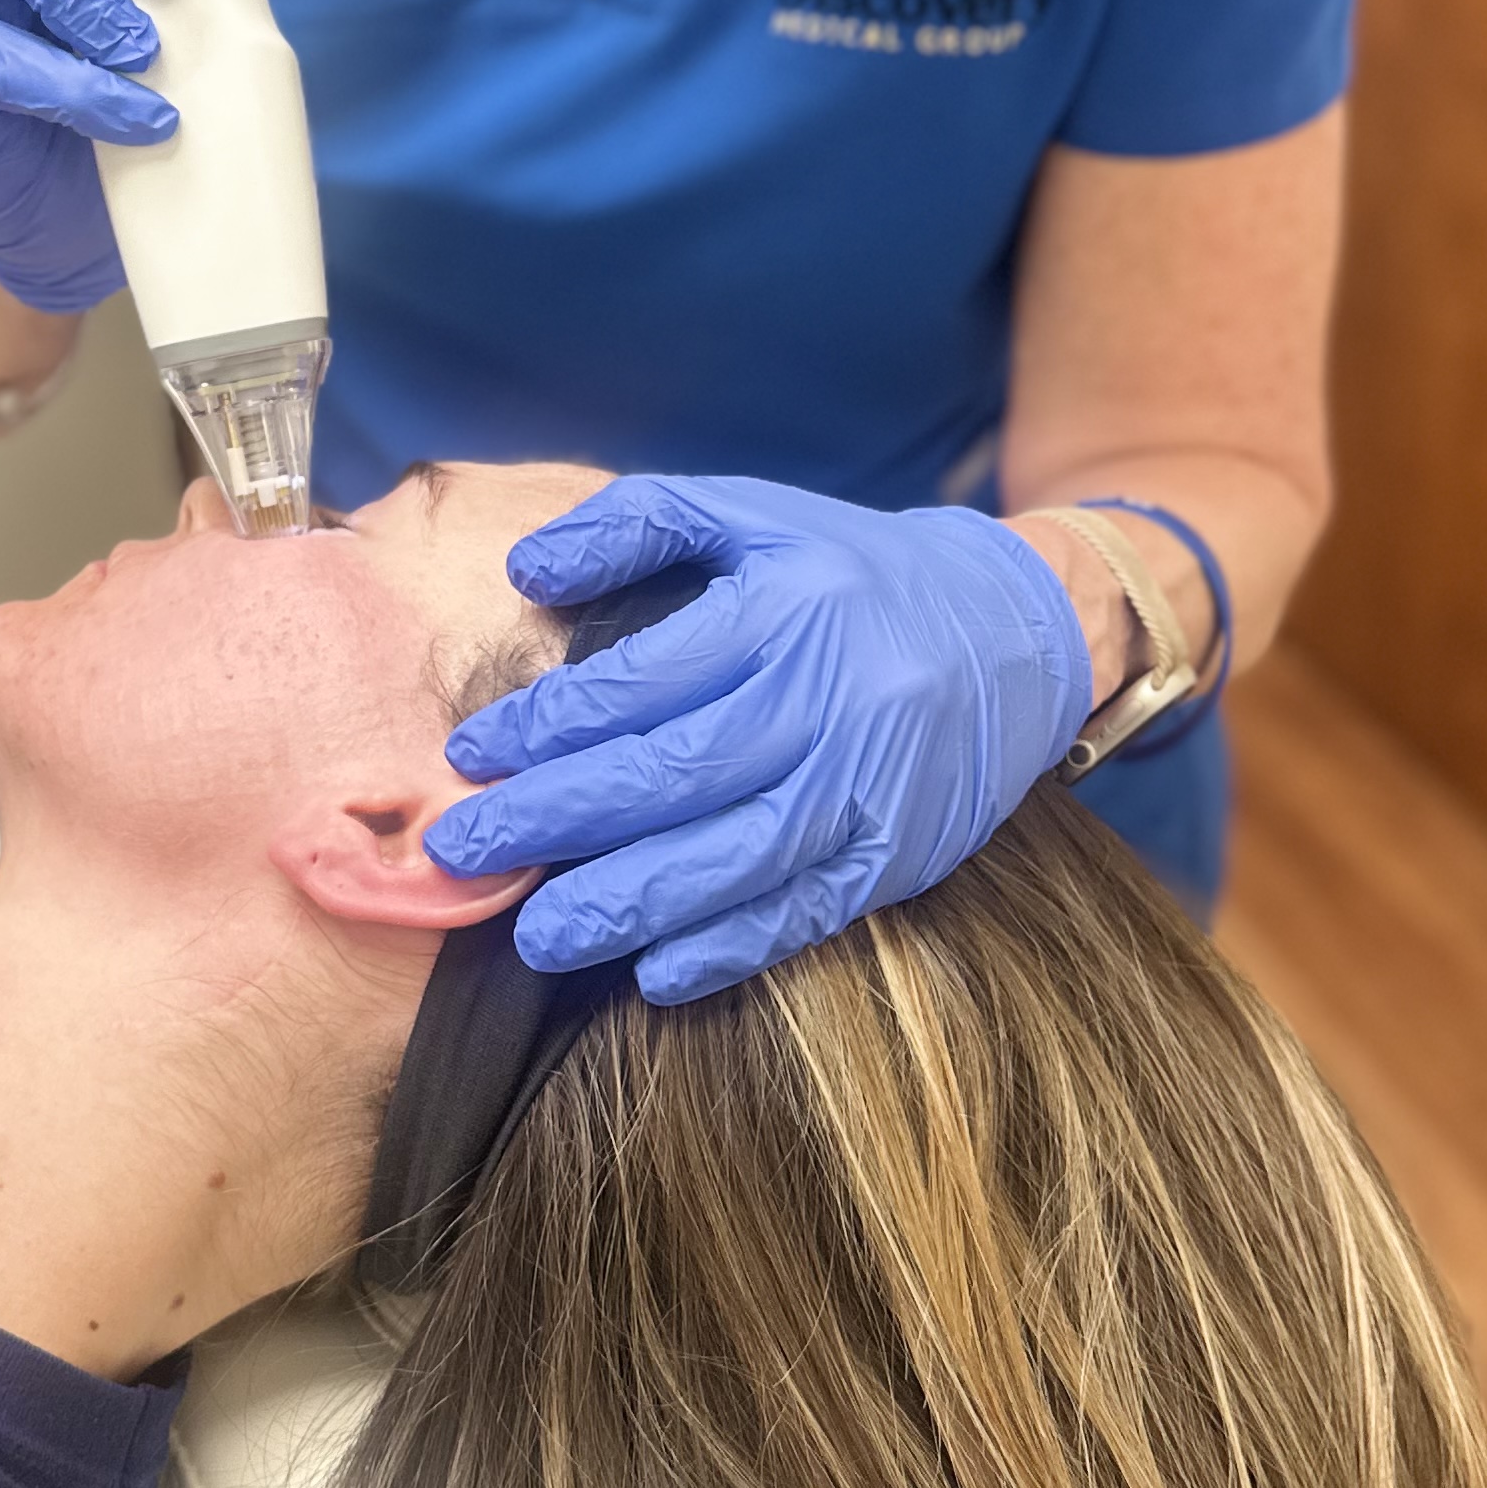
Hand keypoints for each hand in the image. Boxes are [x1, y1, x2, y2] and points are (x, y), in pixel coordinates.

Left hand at [420, 476, 1092, 1002]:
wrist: (1021, 629)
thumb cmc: (852, 572)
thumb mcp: (753, 514)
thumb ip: (636, 523)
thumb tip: (526, 573)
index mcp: (789, 606)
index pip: (647, 678)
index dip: (551, 723)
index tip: (471, 755)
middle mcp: (835, 696)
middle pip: (678, 773)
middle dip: (558, 818)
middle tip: (465, 852)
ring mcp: (873, 784)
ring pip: (737, 855)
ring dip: (629, 903)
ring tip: (538, 936)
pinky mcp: (901, 854)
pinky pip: (806, 911)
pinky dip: (731, 947)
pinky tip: (654, 973)